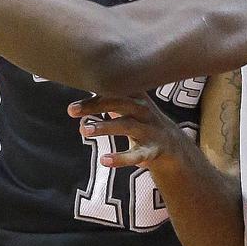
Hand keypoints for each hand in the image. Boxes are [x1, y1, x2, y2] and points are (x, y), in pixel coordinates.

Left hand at [68, 94, 197, 168]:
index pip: (114, 91)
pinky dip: (120, 158)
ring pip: (126, 126)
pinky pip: (136, 155)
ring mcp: (149, 130)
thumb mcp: (129, 106)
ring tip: (83, 130)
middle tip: (72, 111)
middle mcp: (144, 111)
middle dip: (96, 105)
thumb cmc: (143, 122)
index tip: (74, 99)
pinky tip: (104, 160)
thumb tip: (79, 85)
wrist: (174, 147)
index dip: (94, 92)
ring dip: (104, 127)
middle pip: (119, 103)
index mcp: (137, 97)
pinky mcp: (152, 151)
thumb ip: (108, 97)